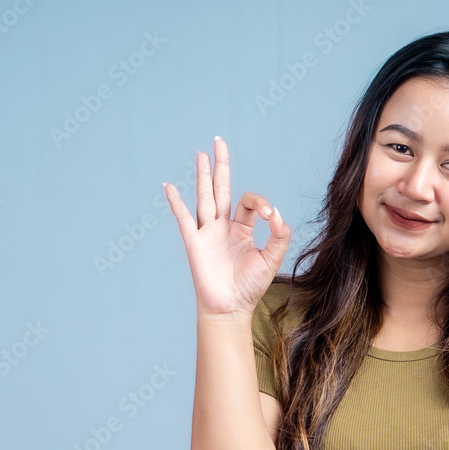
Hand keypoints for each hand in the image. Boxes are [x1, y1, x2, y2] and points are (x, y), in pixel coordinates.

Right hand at [163, 137, 291, 316]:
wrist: (230, 308)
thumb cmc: (250, 287)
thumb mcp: (272, 260)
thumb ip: (279, 237)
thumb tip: (277, 214)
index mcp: (243, 229)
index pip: (250, 203)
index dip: (262, 204)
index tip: (271, 218)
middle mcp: (223, 226)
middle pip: (222, 188)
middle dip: (221, 166)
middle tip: (219, 142)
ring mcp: (207, 233)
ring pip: (204, 197)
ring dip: (202, 176)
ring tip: (201, 154)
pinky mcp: (194, 243)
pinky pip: (183, 219)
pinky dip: (175, 202)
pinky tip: (168, 186)